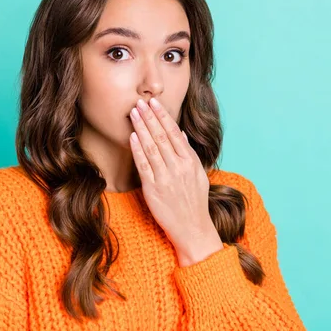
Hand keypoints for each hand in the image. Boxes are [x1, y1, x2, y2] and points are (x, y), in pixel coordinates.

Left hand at [129, 98, 222, 265]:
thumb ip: (189, 153)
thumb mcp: (198, 175)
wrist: (192, 228)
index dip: (162, 116)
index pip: (174, 132)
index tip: (154, 102)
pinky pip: (144, 166)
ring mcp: (166, 178)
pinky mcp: (153, 189)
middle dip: (149, 117)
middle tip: (139, 101)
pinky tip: (132, 137)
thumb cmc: (195, 201)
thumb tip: (180, 134)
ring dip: (141, 128)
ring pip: (151, 147)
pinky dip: (137, 150)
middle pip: (161, 136)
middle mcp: (178, 167)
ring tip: (133, 113)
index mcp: (190, 161)